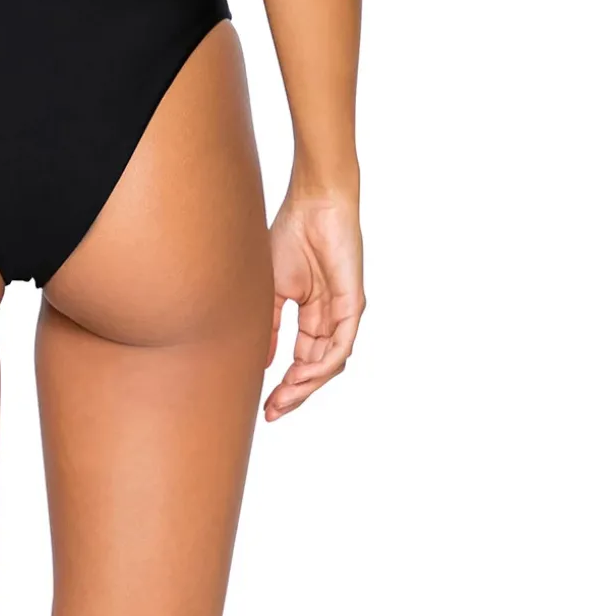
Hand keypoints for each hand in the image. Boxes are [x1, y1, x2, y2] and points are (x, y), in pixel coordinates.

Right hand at [264, 190, 363, 420]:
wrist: (312, 204)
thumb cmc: (290, 234)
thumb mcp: (272, 287)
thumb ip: (272, 324)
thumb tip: (263, 361)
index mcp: (311, 313)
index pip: (300, 359)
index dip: (284, 384)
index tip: (264, 405)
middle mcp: (329, 318)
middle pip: (315, 368)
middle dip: (294, 393)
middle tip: (273, 412)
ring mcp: (342, 313)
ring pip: (329, 363)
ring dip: (307, 384)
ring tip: (284, 396)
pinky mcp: (352, 305)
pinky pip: (341, 344)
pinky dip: (323, 364)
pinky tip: (302, 375)